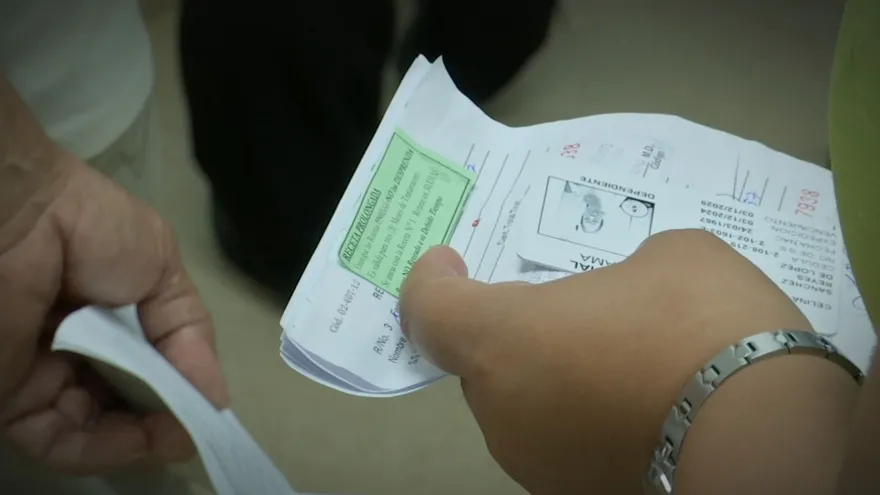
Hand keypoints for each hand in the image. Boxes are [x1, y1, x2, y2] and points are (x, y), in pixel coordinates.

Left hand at [0, 155, 228, 473]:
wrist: (29, 221)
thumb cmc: (99, 231)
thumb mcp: (163, 268)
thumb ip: (188, 334)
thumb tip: (216, 398)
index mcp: (108, 318)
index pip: (146, 369)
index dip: (178, 391)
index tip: (208, 408)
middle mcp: (77, 352)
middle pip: (125, 405)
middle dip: (164, 420)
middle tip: (192, 427)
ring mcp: (46, 379)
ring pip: (97, 430)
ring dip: (140, 439)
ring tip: (171, 433)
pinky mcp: (12, 403)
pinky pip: (61, 440)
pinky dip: (102, 449)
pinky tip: (139, 438)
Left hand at [400, 230, 811, 493]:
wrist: (769, 436)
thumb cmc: (701, 324)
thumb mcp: (670, 256)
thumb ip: (622, 272)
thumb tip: (627, 297)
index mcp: (503, 339)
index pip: (429, 311)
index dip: (431, 282)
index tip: (451, 265)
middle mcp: (501, 411)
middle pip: (488, 361)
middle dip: (521, 331)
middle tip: (581, 310)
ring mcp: (536, 465)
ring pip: (526, 404)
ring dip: (555, 378)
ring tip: (628, 361)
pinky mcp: (574, 494)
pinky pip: (564, 441)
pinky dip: (586, 419)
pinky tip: (645, 405)